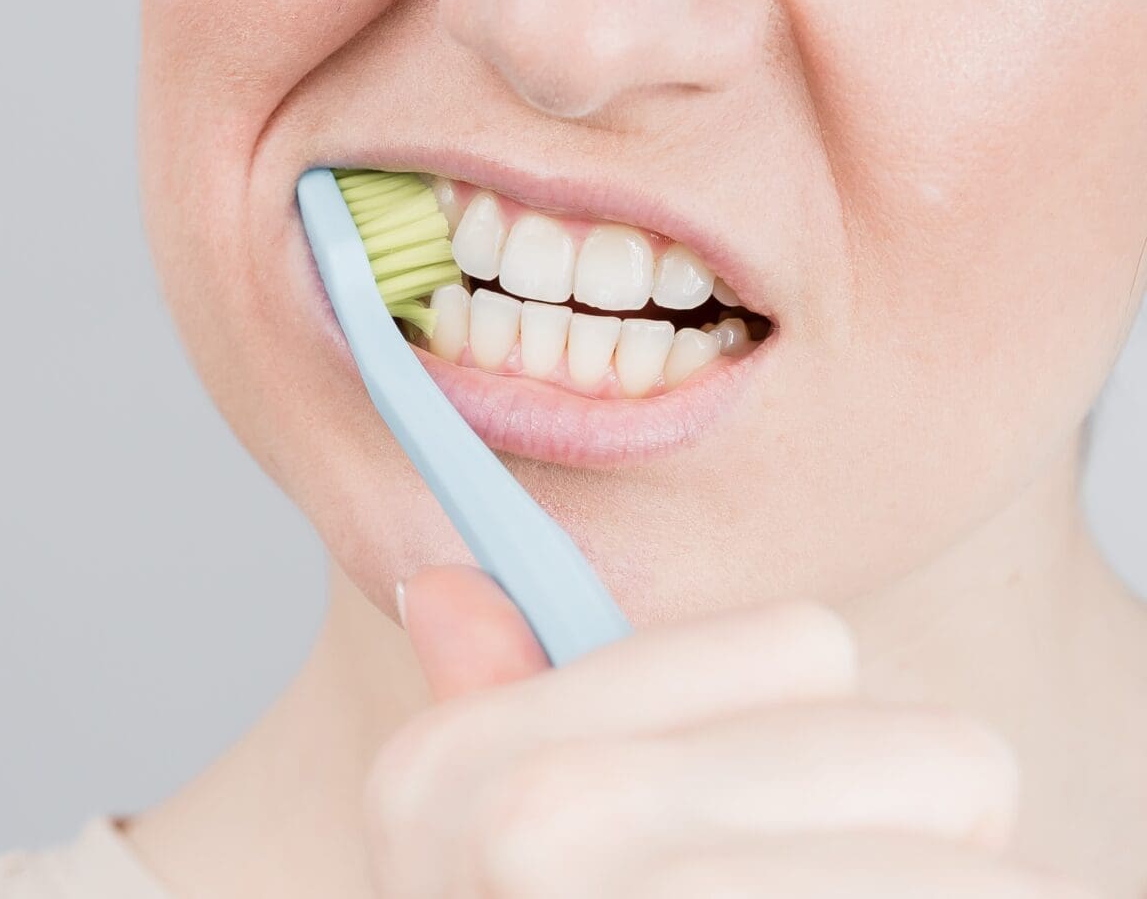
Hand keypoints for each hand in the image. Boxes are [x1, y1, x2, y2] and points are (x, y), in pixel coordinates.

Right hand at [364, 566, 1091, 897]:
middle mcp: (537, 837)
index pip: (808, 646)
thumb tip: (453, 581)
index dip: (814, 754)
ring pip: (996, 881)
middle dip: (922, 855)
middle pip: (940, 751)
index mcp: (460, 775)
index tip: (739, 852)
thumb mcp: (463, 877)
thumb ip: (491, 726)